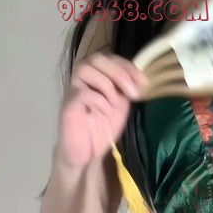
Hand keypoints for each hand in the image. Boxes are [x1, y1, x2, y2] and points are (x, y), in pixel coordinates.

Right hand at [57, 52, 147, 167]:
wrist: (87, 153)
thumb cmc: (101, 129)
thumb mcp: (120, 107)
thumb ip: (127, 91)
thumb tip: (142, 79)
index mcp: (96, 76)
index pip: (110, 59)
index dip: (127, 66)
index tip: (144, 81)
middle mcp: (82, 78)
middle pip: (96, 58)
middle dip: (119, 73)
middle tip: (133, 93)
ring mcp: (73, 90)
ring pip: (85, 68)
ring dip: (107, 84)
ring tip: (116, 104)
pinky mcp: (68, 105)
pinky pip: (82, 93)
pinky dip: (99, 101)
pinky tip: (105, 112)